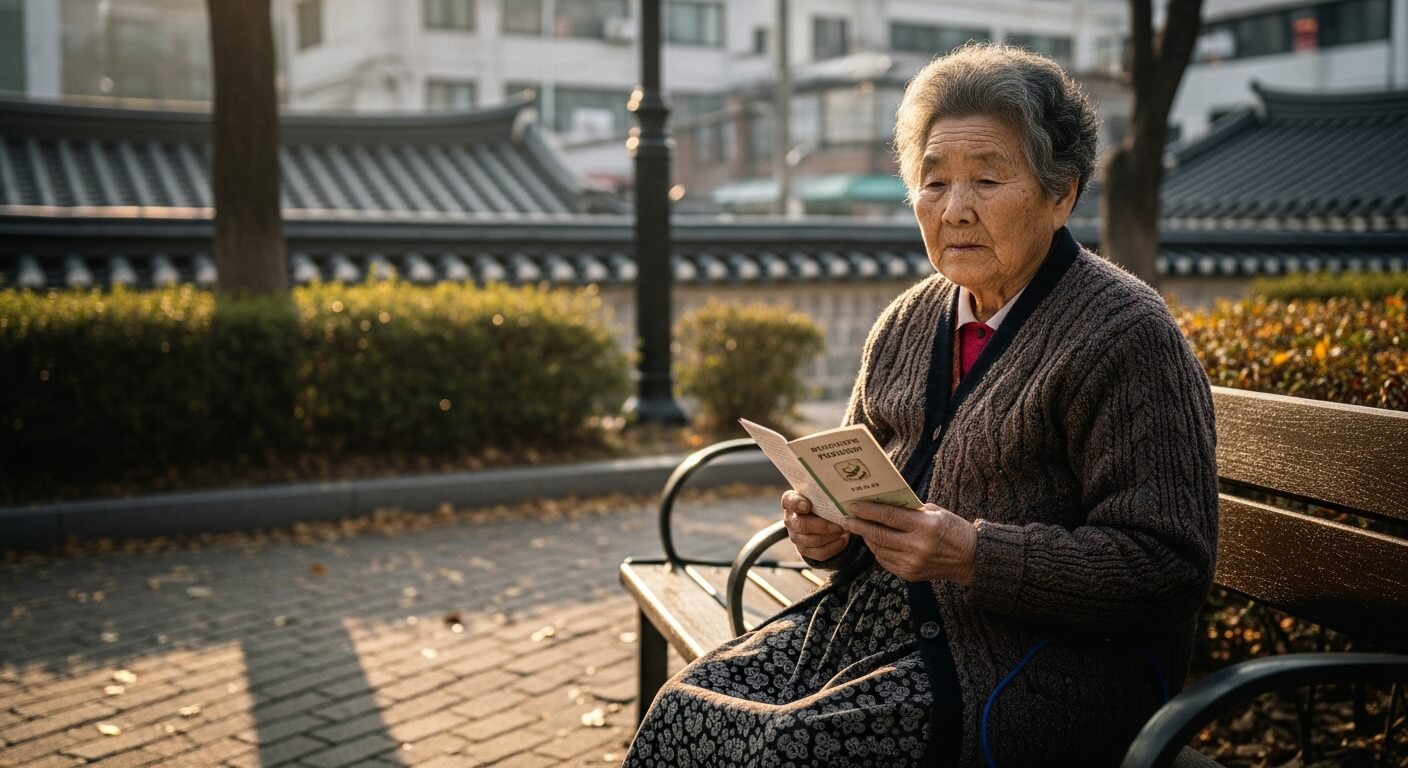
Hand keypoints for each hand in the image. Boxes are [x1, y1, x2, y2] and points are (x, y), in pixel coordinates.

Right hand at [781, 490, 849, 561]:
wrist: (818, 520)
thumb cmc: (820, 503)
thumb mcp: (818, 495)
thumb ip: (823, 494)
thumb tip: (840, 493)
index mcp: (791, 502)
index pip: (790, 501)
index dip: (797, 504)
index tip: (807, 505)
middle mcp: (790, 520)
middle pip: (802, 525)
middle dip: (823, 526)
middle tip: (840, 524)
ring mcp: (796, 537)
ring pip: (812, 541)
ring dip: (830, 536)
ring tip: (844, 530)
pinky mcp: (804, 550)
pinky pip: (818, 553)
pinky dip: (833, 547)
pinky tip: (843, 540)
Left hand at [842, 501, 976, 584]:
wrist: (971, 558)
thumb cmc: (952, 529)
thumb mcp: (935, 512)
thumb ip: (910, 510)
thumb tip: (882, 504)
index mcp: (925, 526)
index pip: (889, 517)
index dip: (868, 511)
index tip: (853, 506)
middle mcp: (917, 546)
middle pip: (879, 535)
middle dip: (859, 526)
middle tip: (845, 519)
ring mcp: (912, 563)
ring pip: (879, 549)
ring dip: (867, 538)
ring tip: (859, 528)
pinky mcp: (910, 575)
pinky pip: (885, 561)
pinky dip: (877, 550)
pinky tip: (874, 542)